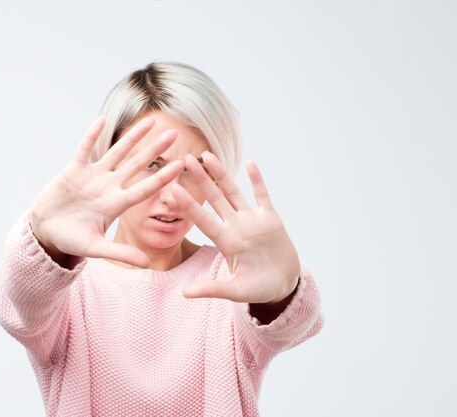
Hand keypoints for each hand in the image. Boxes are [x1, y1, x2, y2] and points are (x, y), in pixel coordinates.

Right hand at [30, 116, 183, 267]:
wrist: (45, 232)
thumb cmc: (71, 241)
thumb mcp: (95, 248)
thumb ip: (120, 253)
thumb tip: (146, 264)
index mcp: (116, 204)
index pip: (145, 188)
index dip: (162, 177)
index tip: (181, 165)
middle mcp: (108, 187)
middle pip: (137, 164)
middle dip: (155, 149)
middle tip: (174, 134)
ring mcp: (92, 177)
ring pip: (117, 152)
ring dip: (132, 137)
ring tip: (150, 121)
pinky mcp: (73, 170)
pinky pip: (84, 148)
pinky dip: (92, 135)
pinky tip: (103, 119)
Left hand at [171, 152, 300, 303]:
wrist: (283, 285)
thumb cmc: (257, 289)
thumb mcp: (235, 291)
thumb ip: (212, 289)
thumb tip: (184, 294)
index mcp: (225, 242)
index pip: (203, 220)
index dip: (189, 205)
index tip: (173, 190)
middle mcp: (235, 227)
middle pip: (214, 199)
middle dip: (200, 180)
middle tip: (185, 160)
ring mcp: (252, 220)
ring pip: (234, 192)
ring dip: (222, 174)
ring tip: (208, 155)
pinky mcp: (271, 218)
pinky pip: (262, 195)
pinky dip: (257, 180)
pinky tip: (251, 162)